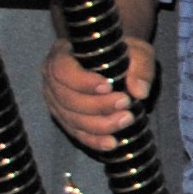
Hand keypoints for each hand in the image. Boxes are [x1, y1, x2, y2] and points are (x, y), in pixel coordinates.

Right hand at [41, 33, 153, 153]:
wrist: (116, 62)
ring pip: (71, 119)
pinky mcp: (65, 119)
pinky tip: (112, 142)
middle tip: (125, 104)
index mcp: (61, 55)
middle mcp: (52, 79)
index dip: (83, 82)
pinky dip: (94, 140)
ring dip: (99, 124)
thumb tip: (139, 91)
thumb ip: (140, 67)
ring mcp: (55, 101)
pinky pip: (76, 133)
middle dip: (97, 106)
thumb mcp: (136, 51)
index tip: (108, 87)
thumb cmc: (122, 53)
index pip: (63, 70)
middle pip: (67, 98)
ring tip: (125, 120)